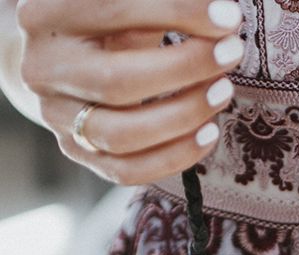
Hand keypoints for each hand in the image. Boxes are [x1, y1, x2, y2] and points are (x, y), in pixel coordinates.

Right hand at [16, 0, 245, 184]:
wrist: (63, 57)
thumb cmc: (108, 20)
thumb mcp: (125, 2)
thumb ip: (166, 3)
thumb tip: (222, 15)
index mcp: (47, 14)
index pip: (111, 10)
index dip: (175, 12)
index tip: (228, 18)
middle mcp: (43, 69)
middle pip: (118, 81)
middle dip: (186, 69)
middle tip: (231, 53)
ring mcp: (57, 117)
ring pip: (123, 134)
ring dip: (185, 115)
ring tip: (223, 91)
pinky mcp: (78, 152)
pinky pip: (128, 170)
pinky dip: (177, 156)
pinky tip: (210, 132)